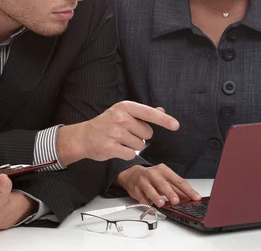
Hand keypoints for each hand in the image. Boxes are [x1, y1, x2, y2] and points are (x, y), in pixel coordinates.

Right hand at [57, 102, 178, 164]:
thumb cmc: (106, 123)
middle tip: (125, 133)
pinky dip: (126, 154)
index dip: (164, 120)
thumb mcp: (123, 113)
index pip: (149, 113)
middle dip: (140, 136)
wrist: (84, 136)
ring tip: (119, 140)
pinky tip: (116, 148)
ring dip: (133, 146)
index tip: (176, 125)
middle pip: (147, 133)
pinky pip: (131, 155)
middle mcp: (120, 118)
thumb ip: (143, 113)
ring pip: (140, 145)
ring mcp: (114, 133)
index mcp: (125, 107)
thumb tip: (162, 111)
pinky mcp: (110, 147)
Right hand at [116, 164, 201, 206]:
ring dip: (156, 197)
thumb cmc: (152, 177)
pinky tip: (150, 208)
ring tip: (161, 204)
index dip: (187, 190)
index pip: (178, 180)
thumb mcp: (165, 179)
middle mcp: (153, 174)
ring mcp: (143, 181)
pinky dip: (146, 204)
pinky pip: (141, 197)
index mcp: (164, 170)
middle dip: (170, 192)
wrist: (132, 174)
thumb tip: (188, 198)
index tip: (195, 197)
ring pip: (149, 189)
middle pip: (163, 183)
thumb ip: (176, 189)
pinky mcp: (136, 189)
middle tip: (176, 201)